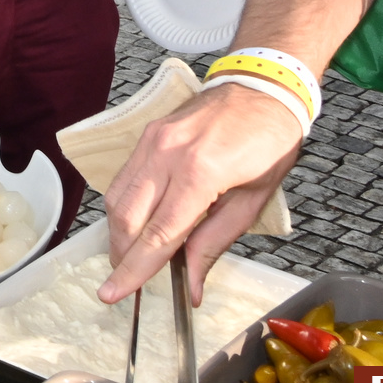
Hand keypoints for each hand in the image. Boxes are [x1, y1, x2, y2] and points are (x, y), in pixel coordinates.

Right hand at [99, 83, 303, 304]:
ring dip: (118, 233)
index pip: (159, 235)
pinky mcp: (147, 134)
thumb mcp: (253, 201)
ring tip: (129, 257)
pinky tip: (135, 223)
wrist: (262, 89)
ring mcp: (152, 140)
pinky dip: (124, 206)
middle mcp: (167, 154)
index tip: (113, 294)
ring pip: (118, 197)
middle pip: (127, 218)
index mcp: (201, 173)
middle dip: (121, 255)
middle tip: (123, 282)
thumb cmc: (269, 144)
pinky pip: (125, 177)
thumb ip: (215, 243)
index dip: (135, 270)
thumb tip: (191, 285)